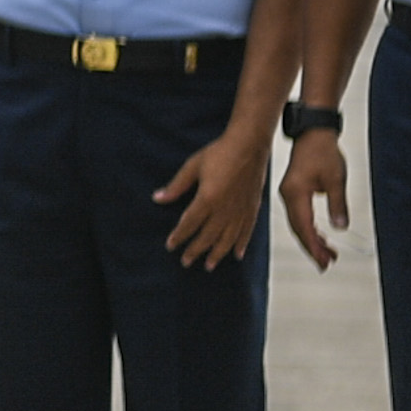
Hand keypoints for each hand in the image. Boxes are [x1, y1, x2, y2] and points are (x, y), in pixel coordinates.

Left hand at [155, 131, 266, 269]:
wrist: (249, 145)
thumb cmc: (219, 153)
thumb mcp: (192, 166)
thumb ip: (176, 186)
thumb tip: (157, 198)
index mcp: (208, 199)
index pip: (189, 224)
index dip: (179, 236)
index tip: (170, 246)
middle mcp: (225, 209)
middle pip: (208, 236)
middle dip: (195, 250)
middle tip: (185, 262)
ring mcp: (241, 211)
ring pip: (227, 239)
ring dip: (217, 254)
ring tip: (208, 266)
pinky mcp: (253, 209)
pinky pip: (247, 232)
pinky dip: (241, 245)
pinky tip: (237, 255)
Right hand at [279, 131, 348, 271]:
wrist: (313, 134)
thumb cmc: (324, 152)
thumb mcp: (336, 179)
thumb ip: (338, 205)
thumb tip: (340, 228)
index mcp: (296, 193)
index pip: (304, 226)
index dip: (314, 246)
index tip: (324, 260)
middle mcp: (288, 196)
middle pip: (298, 229)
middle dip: (313, 247)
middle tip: (327, 264)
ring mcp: (289, 194)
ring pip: (298, 224)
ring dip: (312, 239)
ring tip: (328, 253)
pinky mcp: (293, 192)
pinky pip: (299, 216)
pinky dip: (310, 228)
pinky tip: (321, 236)